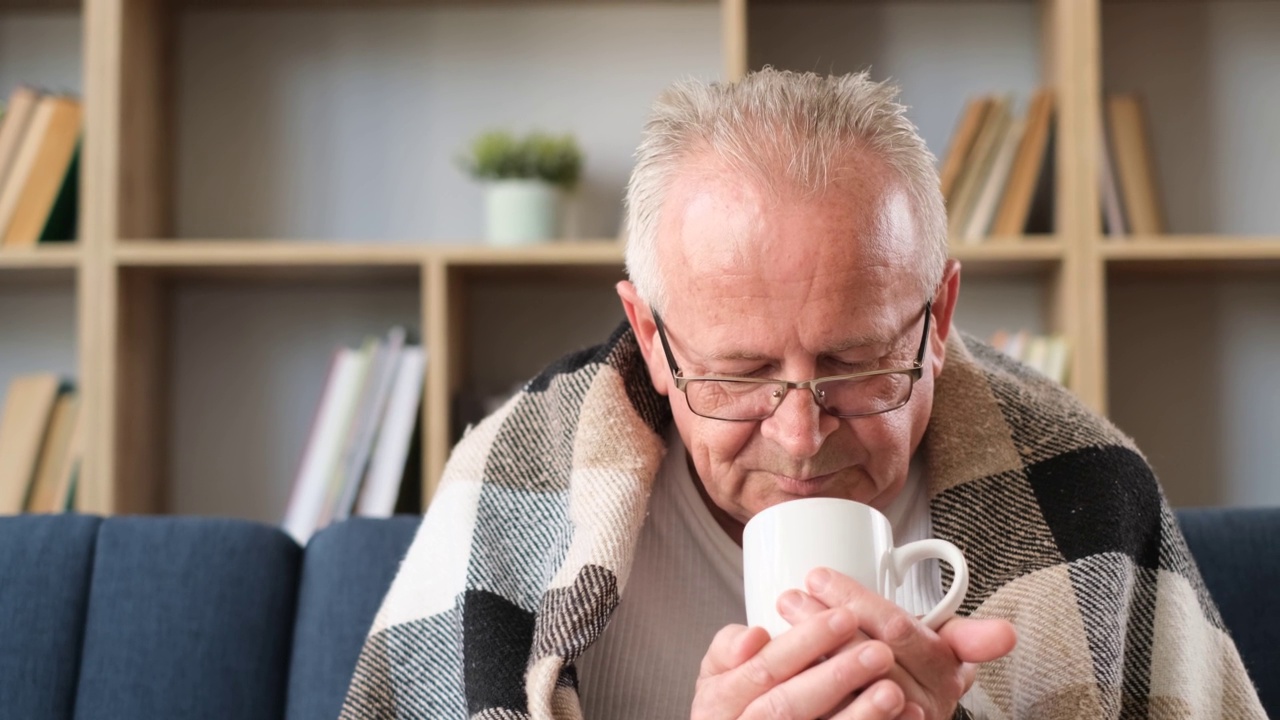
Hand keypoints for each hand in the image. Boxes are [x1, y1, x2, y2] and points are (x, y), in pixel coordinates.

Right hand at [692, 607, 908, 718]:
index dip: (803, 643)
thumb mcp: (717, 674)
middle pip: (788, 707)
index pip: (762, 670)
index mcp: (719, 702)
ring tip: (893, 690)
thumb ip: (728, 649)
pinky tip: (905, 718)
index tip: (842, 617)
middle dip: (835, 677)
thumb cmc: (734, 703)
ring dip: (860, 716)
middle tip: (877, 652)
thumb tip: (755, 636)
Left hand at [777, 568, 1016, 719]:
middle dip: (823, 620)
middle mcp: (924, 707)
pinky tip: (777, 667)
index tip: (818, 576)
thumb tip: (1007, 634)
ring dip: (808, 650)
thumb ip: (969, 637)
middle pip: (865, 657)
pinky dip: (802, 691)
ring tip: (779, 618)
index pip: (899, 631)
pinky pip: (831, 713)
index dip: (857, 602)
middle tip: (790, 594)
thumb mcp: (946, 651)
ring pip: (843, 688)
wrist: (898, 716)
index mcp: (945, 677)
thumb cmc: (915, 673)